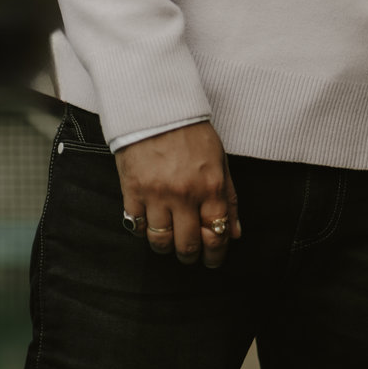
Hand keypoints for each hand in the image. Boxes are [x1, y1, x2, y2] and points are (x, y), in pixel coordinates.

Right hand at [116, 121, 240, 268]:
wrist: (156, 108)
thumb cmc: (191, 133)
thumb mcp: (220, 160)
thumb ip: (229, 198)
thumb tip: (235, 233)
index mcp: (211, 185)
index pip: (217, 234)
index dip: (216, 255)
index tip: (213, 261)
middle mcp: (185, 194)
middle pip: (187, 245)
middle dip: (190, 256)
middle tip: (190, 256)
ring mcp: (157, 194)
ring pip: (160, 241)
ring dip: (166, 247)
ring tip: (169, 241)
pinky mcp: (132, 191)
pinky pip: (136, 226)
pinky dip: (142, 230)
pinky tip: (148, 223)